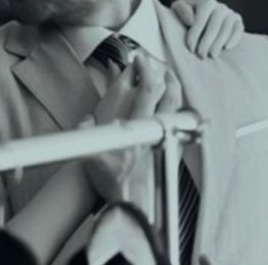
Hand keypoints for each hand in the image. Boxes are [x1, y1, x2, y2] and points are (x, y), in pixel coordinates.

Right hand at [85, 50, 182, 204]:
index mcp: (139, 129)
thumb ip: (87, 138)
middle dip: (164, 74)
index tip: (138, 59)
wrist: (134, 208)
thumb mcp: (92, 161)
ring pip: (179, 106)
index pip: (148, 90)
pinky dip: (179, 107)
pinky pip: (182, 121)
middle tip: (156, 63)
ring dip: (174, 88)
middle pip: (170, 93)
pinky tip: (174, 106)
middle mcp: (157, 131)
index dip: (144, 70)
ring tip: (166, 78)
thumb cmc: (115, 186)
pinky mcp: (174, 150)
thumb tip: (86, 120)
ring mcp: (169, 139)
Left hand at [171, 0, 243, 57]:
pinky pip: (238, 29)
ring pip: (227, 28)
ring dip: (219, 43)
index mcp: (206, 2)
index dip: (196, 33)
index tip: (190, 47)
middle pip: (215, 24)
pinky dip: (233, 39)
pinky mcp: (238, 22)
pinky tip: (226, 48)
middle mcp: (220, 6)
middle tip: (200, 54)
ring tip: (211, 55)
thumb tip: (191, 21)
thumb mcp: (177, 10)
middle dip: (207, 41)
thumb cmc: (185, 17)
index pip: (202, 17)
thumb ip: (181, 10)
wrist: (198, 23)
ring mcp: (230, 13)